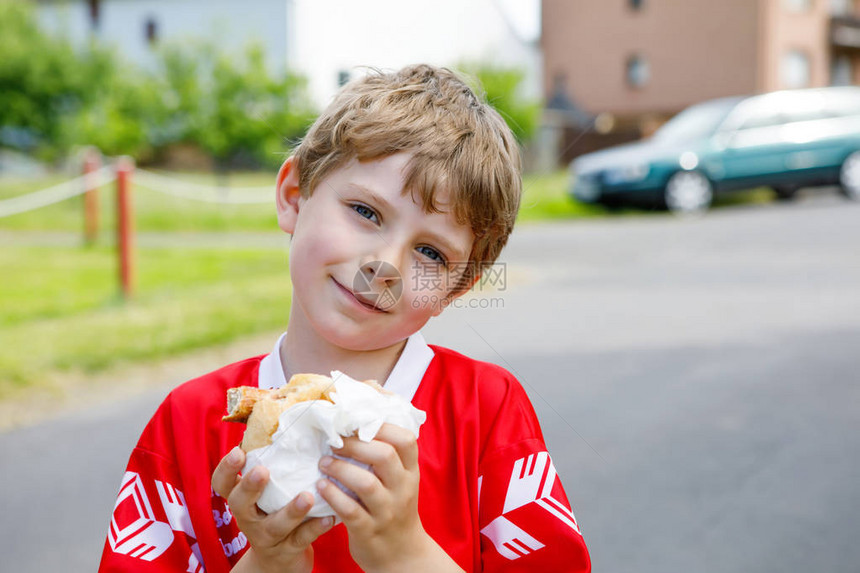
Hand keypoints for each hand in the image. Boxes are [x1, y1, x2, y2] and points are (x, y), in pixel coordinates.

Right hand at [212, 446, 334, 572]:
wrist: (279, 561)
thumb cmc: (275, 512)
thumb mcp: (269, 491)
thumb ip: (275, 463)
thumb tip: (294, 416)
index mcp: (241, 498)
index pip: (222, 483)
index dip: (226, 468)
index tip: (239, 451)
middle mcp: (248, 518)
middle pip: (240, 504)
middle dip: (250, 486)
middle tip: (263, 471)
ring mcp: (266, 537)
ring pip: (274, 526)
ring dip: (290, 511)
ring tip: (306, 496)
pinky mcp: (287, 551)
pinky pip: (301, 540)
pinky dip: (315, 528)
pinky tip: (330, 517)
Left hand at [316, 424, 462, 571]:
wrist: (402, 555)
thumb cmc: (395, 509)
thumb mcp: (401, 481)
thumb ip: (388, 457)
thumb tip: (359, 421)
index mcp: (411, 473)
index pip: (406, 440)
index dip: (381, 426)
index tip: (357, 423)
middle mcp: (402, 490)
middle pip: (384, 455)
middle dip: (355, 444)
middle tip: (334, 442)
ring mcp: (387, 511)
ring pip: (366, 483)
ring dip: (340, 468)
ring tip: (323, 462)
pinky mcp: (368, 531)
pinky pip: (349, 510)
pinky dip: (332, 495)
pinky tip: (321, 486)